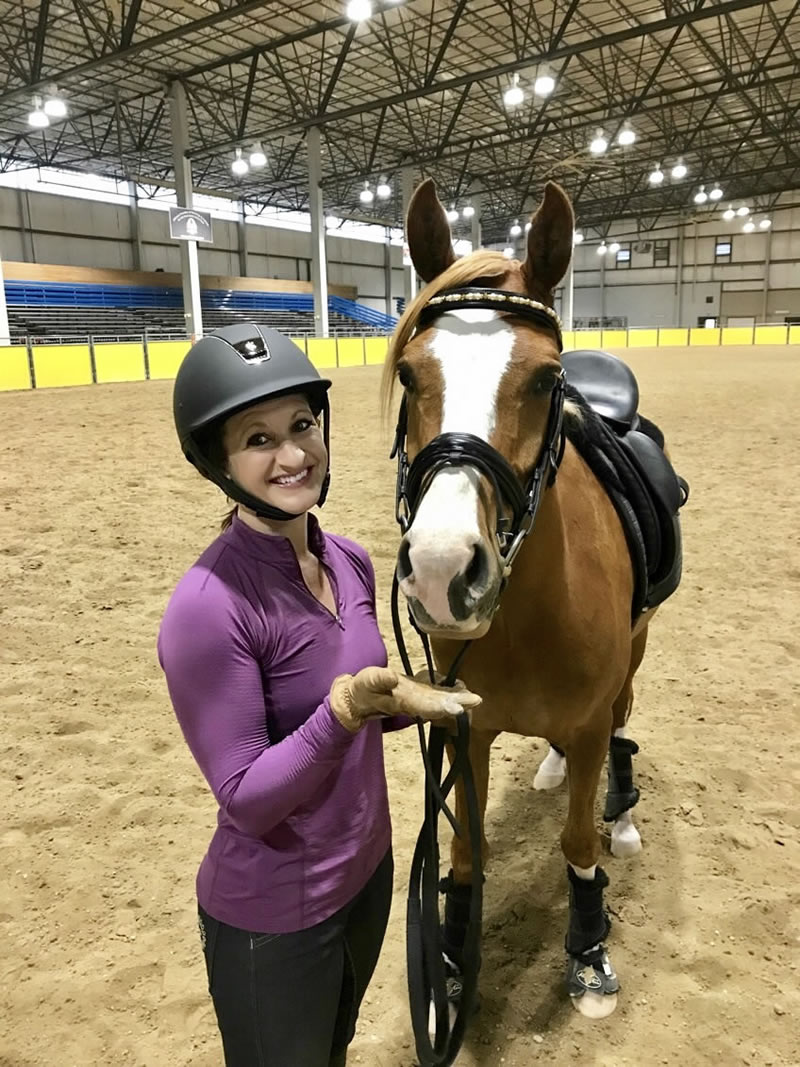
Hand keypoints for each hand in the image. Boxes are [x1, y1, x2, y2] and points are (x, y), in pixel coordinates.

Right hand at [329, 666, 481, 732]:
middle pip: (440, 705)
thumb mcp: (367, 682)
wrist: (360, 698)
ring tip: (475, 698)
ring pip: (442, 700)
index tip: (458, 709)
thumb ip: (378, 680)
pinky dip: (451, 692)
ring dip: (459, 700)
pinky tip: (461, 686)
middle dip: (458, 704)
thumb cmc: (363, 689)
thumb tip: (391, 676)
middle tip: (477, 701)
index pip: (426, 706)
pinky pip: (439, 693)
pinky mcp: (420, 692)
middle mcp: (415, 703)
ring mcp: (419, 699)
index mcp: (404, 701)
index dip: (442, 707)